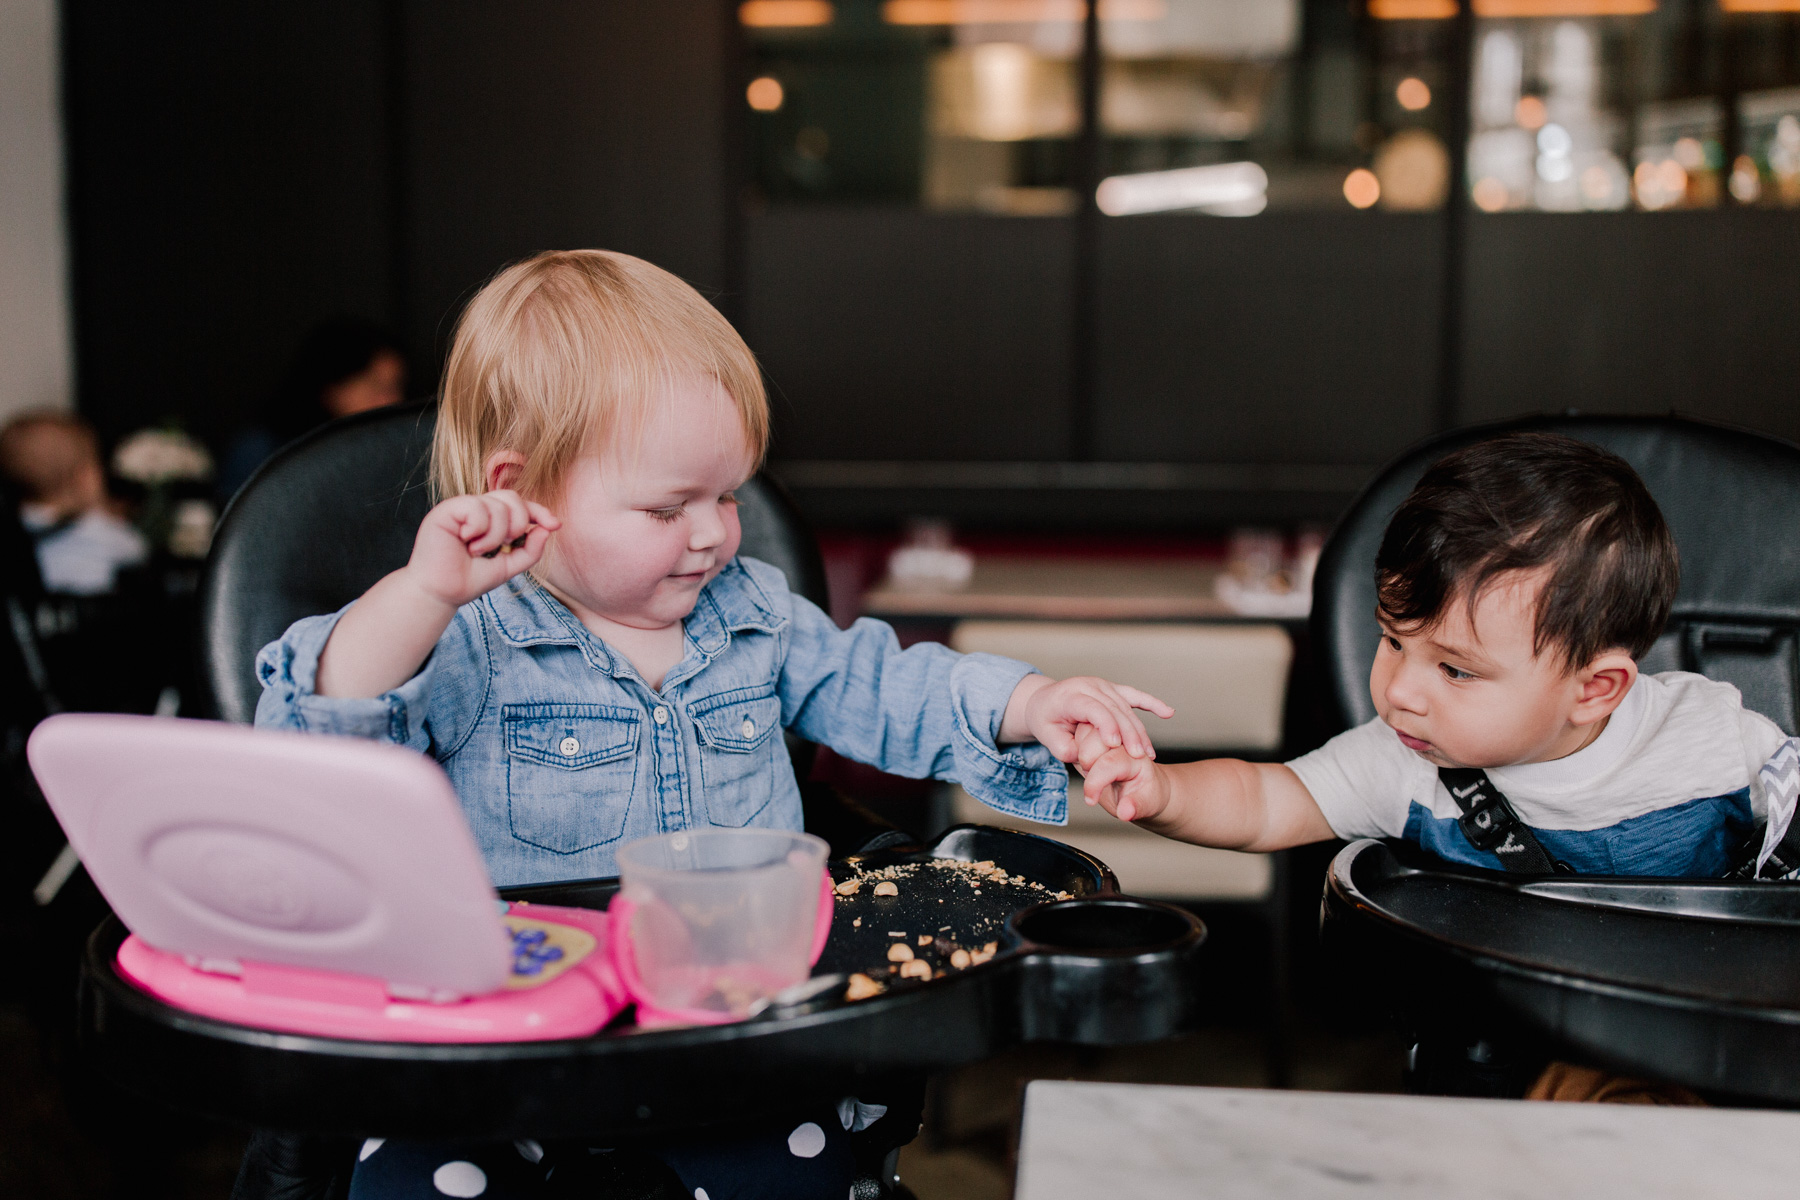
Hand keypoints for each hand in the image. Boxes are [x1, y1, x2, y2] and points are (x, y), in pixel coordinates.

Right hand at [404, 490, 560, 609]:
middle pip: (513, 498)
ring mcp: (462, 507)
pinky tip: (466, 542)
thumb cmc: (471, 579)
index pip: (521, 505)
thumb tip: (546, 529)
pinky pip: (475, 507)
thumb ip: (530, 550)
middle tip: (504, 545)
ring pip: (496, 505)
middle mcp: (478, 509)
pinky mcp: (447, 509)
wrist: (442, 593)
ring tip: (478, 551)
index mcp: (493, 520)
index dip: (540, 511)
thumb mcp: (509, 566)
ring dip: (495, 534)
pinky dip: (478, 528)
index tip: (555, 525)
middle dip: (518, 523)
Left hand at [1009, 674, 1173, 764]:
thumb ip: (1063, 748)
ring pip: (1126, 707)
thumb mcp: (1045, 736)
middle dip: (1129, 733)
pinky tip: (1169, 713)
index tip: (1116, 745)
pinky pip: (1135, 695)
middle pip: (1114, 709)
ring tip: (1149, 754)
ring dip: (1139, 730)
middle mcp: (1089, 685)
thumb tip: (1083, 758)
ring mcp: (1103, 685)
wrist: (1044, 701)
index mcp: (1071, 695)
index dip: (1105, 725)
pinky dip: (1152, 703)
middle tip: (1139, 756)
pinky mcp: (1113, 689)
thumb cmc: (1045, 720)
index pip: (1093, 708)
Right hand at [1078, 731, 1168, 823]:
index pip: (1107, 763)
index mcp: (1135, 758)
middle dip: (1086, 765)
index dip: (1093, 784)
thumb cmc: (1147, 794)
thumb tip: (1124, 812)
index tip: (1090, 801)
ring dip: (1082, 756)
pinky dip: (1078, 750)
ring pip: (1083, 734)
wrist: (1146, 786)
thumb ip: (1135, 807)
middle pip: (1092, 742)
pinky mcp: (1097, 739)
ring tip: (1094, 773)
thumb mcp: (1146, 804)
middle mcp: (1122, 743)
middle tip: (1096, 782)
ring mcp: (1109, 739)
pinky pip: (1079, 737)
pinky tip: (1089, 765)